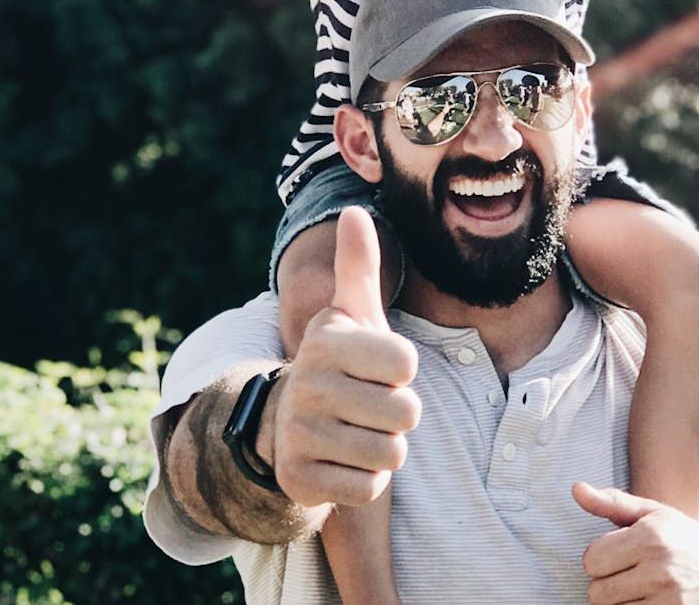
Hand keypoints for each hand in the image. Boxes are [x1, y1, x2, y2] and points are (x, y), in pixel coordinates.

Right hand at [272, 207, 420, 507]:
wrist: (291, 426)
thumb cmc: (342, 366)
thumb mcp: (351, 316)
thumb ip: (359, 267)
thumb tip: (355, 210)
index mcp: (326, 341)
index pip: (407, 364)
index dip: (402, 372)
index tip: (376, 370)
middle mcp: (306, 384)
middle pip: (406, 413)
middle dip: (398, 415)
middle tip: (368, 407)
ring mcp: (299, 434)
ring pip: (391, 453)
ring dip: (384, 449)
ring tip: (357, 432)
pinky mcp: (300, 479)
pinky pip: (369, 488)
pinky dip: (365, 480)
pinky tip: (343, 461)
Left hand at [573, 482, 698, 603]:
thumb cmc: (687, 541)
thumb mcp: (654, 515)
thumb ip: (612, 503)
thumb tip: (576, 489)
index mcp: (651, 536)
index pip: (591, 560)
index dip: (600, 560)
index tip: (618, 557)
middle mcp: (660, 568)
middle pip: (597, 593)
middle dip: (608, 586)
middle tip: (630, 577)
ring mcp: (670, 600)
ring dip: (621, 604)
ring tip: (641, 590)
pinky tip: (649, 602)